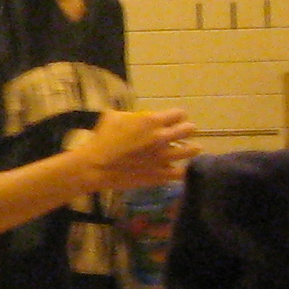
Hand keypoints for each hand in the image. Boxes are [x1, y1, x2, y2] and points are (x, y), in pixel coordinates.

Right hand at [75, 106, 191, 196]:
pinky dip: (181, 169)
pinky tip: (177, 168)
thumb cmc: (102, 139)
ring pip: (192, 150)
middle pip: (189, 129)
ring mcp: (164, 157)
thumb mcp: (113, 117)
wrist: (96, 166)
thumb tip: (138, 116)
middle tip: (181, 133)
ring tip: (186, 149)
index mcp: (152, 121)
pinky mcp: (161, 174)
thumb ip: (132, 115)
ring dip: (190, 148)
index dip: (176, 116)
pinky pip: (181, 172)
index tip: (172, 120)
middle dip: (186, 129)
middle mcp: (163, 137)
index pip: (179, 114)